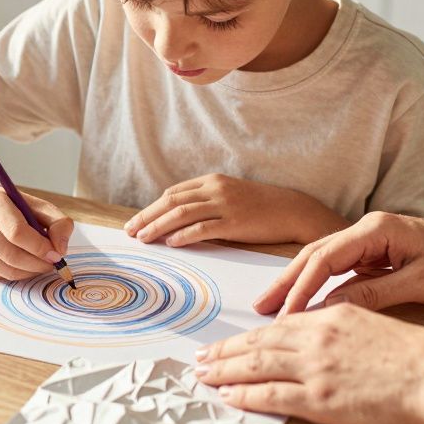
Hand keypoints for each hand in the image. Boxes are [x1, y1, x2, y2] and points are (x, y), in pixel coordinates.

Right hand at [0, 186, 72, 280]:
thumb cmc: (12, 207)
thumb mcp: (37, 205)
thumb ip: (57, 222)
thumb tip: (60, 249)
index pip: (17, 232)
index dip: (40, 247)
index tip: (56, 253)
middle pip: (12, 255)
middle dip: (39, 264)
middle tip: (53, 263)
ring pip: (8, 270)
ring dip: (32, 271)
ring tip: (42, 263)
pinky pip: (1, 276)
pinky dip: (20, 274)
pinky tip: (26, 264)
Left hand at [124, 174, 345, 246]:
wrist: (292, 210)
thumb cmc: (259, 207)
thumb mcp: (229, 197)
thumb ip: (205, 203)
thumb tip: (177, 219)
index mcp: (212, 181)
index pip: (172, 193)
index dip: (151, 208)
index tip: (135, 222)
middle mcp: (215, 189)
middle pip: (171, 201)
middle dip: (147, 217)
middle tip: (130, 231)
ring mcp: (225, 204)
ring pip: (182, 213)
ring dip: (159, 226)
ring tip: (144, 238)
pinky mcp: (235, 222)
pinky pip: (203, 228)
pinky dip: (183, 235)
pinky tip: (171, 243)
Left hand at [195, 303, 423, 423]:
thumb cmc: (420, 356)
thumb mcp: (376, 325)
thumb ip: (344, 327)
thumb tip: (321, 333)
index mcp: (333, 316)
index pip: (281, 324)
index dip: (252, 334)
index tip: (233, 341)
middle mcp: (317, 337)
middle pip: (259, 342)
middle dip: (226, 349)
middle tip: (202, 356)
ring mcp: (316, 367)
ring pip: (255, 364)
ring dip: (224, 369)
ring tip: (203, 374)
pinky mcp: (320, 397)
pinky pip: (269, 394)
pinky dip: (243, 394)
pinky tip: (227, 396)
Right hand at [255, 212, 423, 315]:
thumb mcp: (420, 284)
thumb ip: (374, 294)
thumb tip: (331, 309)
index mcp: (376, 229)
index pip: (325, 258)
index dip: (301, 287)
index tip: (285, 314)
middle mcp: (368, 229)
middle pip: (315, 254)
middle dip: (286, 281)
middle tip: (261, 308)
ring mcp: (371, 240)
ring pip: (323, 260)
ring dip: (298, 283)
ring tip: (274, 307)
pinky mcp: (376, 253)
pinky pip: (340, 268)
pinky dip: (319, 285)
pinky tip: (306, 302)